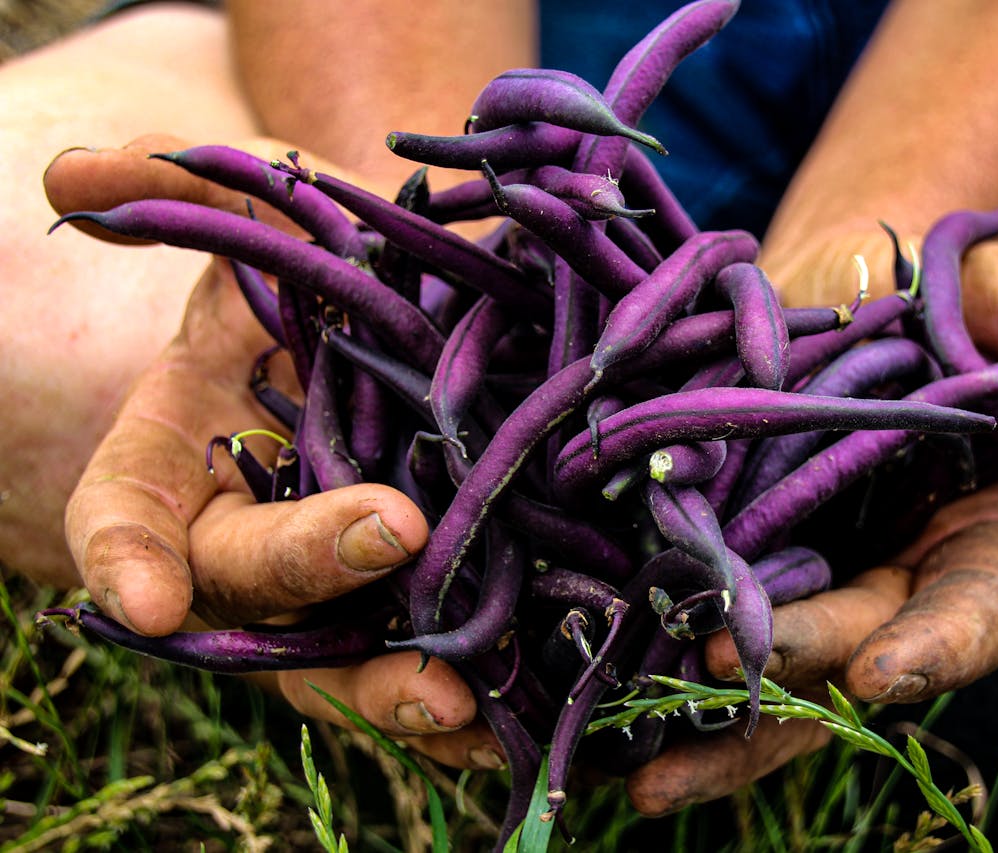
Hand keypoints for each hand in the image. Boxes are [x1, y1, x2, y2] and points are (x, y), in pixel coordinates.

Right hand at [47, 137, 507, 768]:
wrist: (400, 328)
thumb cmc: (309, 278)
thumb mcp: (257, 223)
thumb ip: (179, 197)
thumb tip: (73, 176)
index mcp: (176, 463)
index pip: (122, 514)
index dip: (126, 557)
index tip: (146, 600)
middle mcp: (245, 541)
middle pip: (257, 593)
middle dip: (315, 578)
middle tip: (388, 545)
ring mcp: (333, 588)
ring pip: (342, 661)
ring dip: (396, 692)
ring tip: (461, 710)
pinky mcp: (417, 605)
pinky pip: (431, 664)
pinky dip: (473, 702)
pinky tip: (521, 722)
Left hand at [624, 222, 997, 814]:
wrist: (832, 281)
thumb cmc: (936, 288)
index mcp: (979, 535)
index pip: (977, 607)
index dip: (939, 645)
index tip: (883, 673)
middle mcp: (894, 581)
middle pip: (852, 650)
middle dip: (792, 668)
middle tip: (722, 674)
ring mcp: (807, 580)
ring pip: (769, 674)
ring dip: (711, 726)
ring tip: (640, 773)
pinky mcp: (730, 563)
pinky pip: (696, 629)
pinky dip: (651, 669)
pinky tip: (598, 709)